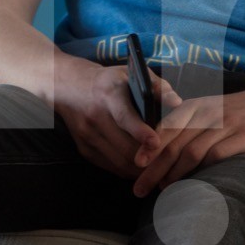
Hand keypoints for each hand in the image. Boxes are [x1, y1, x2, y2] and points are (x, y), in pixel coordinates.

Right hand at [56, 59, 184, 179]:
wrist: (67, 87)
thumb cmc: (108, 81)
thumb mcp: (131, 73)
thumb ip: (156, 86)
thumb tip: (177, 102)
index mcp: (108, 95)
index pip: (124, 116)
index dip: (140, 131)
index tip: (156, 142)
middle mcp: (95, 116)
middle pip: (124, 146)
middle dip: (148, 157)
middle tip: (168, 162)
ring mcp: (87, 135)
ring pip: (118, 161)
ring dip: (140, 168)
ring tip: (159, 168)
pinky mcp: (84, 149)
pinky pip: (110, 166)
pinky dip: (128, 170)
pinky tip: (141, 167)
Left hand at [130, 83, 244, 196]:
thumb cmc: (241, 114)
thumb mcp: (213, 112)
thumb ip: (189, 127)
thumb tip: (162, 155)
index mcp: (196, 106)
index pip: (165, 127)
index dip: (148, 147)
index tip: (135, 165)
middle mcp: (207, 114)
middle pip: (173, 143)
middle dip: (153, 167)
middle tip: (138, 188)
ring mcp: (226, 125)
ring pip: (191, 152)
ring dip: (173, 174)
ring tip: (161, 191)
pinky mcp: (244, 136)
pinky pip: (216, 156)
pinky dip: (201, 173)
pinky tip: (192, 186)